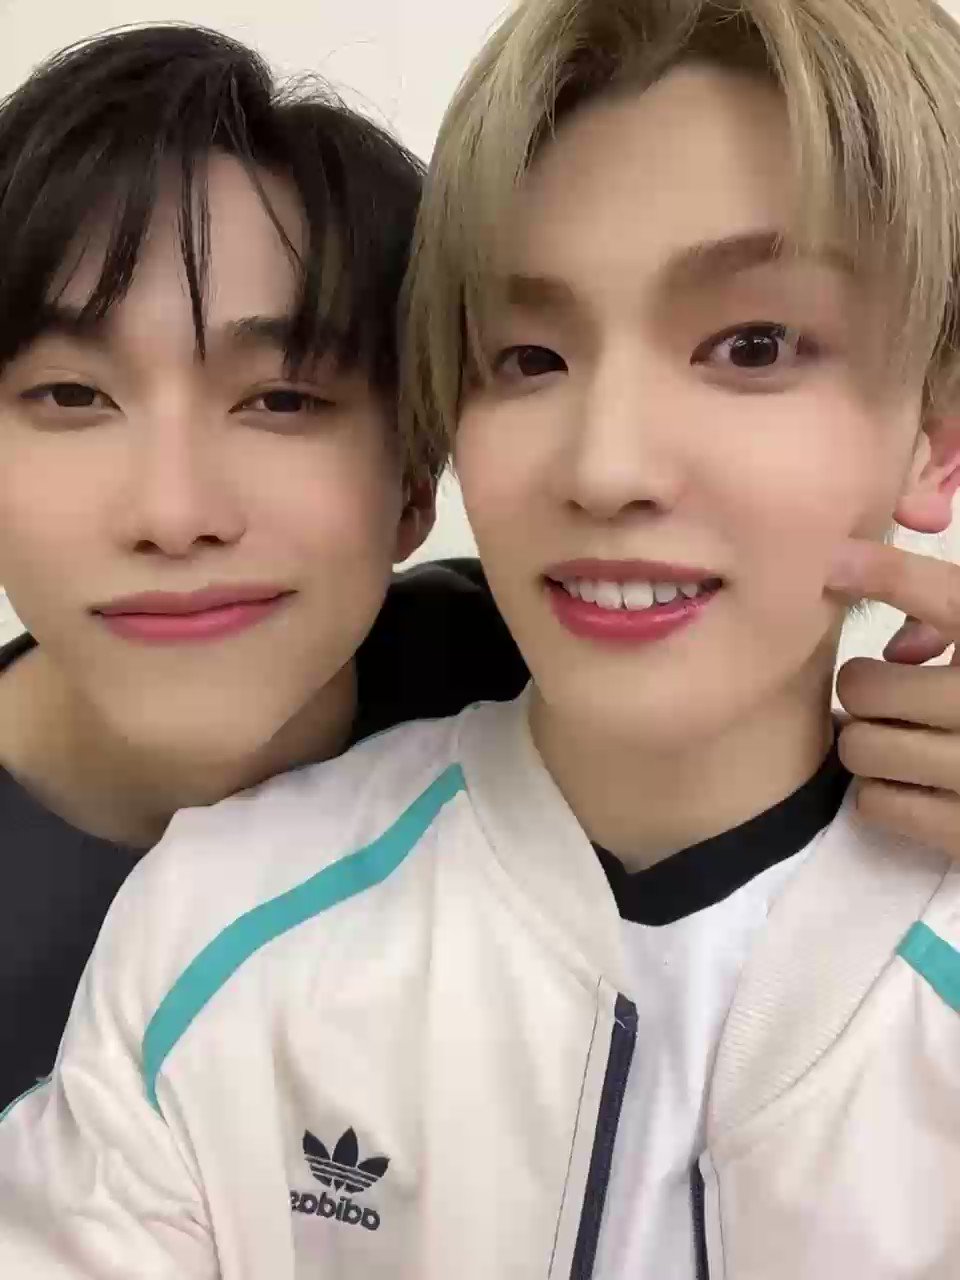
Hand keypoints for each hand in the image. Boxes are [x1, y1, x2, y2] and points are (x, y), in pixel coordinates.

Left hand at [828, 538, 959, 855]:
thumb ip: (948, 617)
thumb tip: (898, 646)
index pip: (947, 598)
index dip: (886, 573)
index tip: (828, 561)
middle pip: (864, 685)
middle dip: (867, 692)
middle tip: (893, 701)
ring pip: (860, 746)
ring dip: (868, 745)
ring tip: (903, 743)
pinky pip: (874, 801)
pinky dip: (881, 794)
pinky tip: (913, 784)